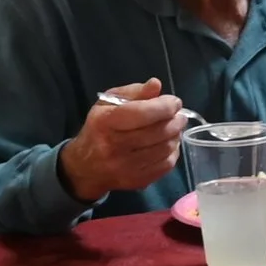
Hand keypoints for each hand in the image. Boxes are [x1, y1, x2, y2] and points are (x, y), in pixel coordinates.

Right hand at [59, 79, 184, 202]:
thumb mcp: (109, 104)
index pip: (142, 113)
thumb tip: (156, 85)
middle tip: (179, 115)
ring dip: (176, 136)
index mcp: (105, 122)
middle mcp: (114, 146)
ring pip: (164, 149)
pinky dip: (173, 152)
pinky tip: (169, 144)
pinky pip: (165, 165)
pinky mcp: (136, 180)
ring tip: (174, 128)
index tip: (174, 102)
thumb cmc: (99, 129)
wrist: (85, 167)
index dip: (164, 106)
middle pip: (157, 132)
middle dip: (175, 121)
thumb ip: (134, 92)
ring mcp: (126, 167)